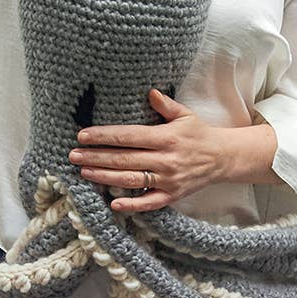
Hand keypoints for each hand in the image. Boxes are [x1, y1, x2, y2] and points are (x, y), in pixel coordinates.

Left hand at [69, 89, 276, 213]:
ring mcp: (168, 180)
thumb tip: (149, 92)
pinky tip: (112, 203)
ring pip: (130, 180)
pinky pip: (148, 203)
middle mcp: (165, 160)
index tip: (83, 135)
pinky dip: (131, 205)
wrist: (223, 158)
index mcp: (166, 138)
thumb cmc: (198, 134)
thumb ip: (165, 105)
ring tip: (83, 171)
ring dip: (104, 176)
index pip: (129, 137)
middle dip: (96, 156)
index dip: (104, 136)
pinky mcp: (171, 196)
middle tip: (73, 154)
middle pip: (124, 159)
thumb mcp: (185, 115)